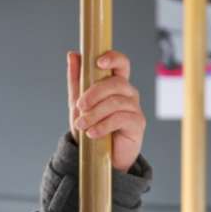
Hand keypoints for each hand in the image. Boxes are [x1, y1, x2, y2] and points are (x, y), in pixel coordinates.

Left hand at [66, 50, 145, 172]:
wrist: (98, 157)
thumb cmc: (91, 127)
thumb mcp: (78, 103)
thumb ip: (76, 80)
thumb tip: (73, 54)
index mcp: (116, 84)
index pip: (121, 63)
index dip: (113, 58)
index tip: (98, 62)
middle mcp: (128, 93)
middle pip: (116, 83)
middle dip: (94, 93)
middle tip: (80, 106)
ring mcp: (134, 108)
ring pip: (116, 102)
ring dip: (94, 113)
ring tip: (82, 124)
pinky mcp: (137, 124)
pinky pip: (120, 119)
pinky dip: (102, 126)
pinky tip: (92, 133)